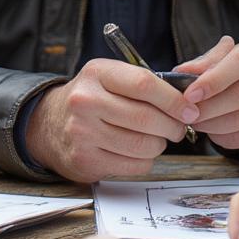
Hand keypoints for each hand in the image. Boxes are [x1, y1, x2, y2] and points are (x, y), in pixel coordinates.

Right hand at [25, 60, 188, 181]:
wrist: (48, 124)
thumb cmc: (91, 99)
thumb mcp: (109, 78)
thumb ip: (143, 84)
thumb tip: (188, 102)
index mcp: (96, 73)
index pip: (145, 84)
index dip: (174, 100)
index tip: (190, 110)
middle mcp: (85, 100)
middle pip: (147, 118)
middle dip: (173, 126)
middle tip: (178, 128)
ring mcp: (82, 131)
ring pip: (144, 145)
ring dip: (159, 145)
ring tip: (153, 138)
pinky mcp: (85, 159)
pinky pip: (135, 165)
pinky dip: (144, 160)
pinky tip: (134, 151)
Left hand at [175, 36, 238, 151]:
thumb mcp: (224, 56)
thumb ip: (204, 62)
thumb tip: (181, 72)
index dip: (213, 80)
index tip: (190, 93)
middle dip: (207, 107)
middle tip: (186, 111)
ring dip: (211, 124)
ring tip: (194, 120)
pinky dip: (222, 136)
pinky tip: (211, 129)